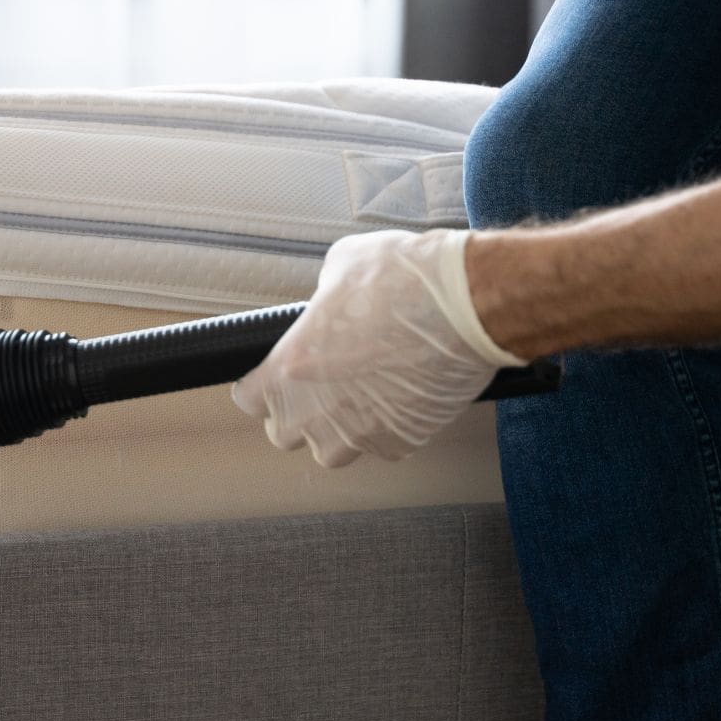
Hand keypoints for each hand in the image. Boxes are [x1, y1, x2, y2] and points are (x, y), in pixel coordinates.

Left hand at [231, 228, 526, 467]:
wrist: (471, 302)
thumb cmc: (405, 278)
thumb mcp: (340, 268)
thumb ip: (320, 302)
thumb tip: (325, 308)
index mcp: (290, 366)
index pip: (249, 399)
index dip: (259, 387)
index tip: (270, 379)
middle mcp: (319, 408)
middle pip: (284, 435)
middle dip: (295, 414)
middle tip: (316, 390)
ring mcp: (361, 430)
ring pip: (330, 452)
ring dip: (336, 432)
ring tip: (355, 403)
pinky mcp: (403, 439)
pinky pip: (381, 448)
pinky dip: (384, 432)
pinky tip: (396, 404)